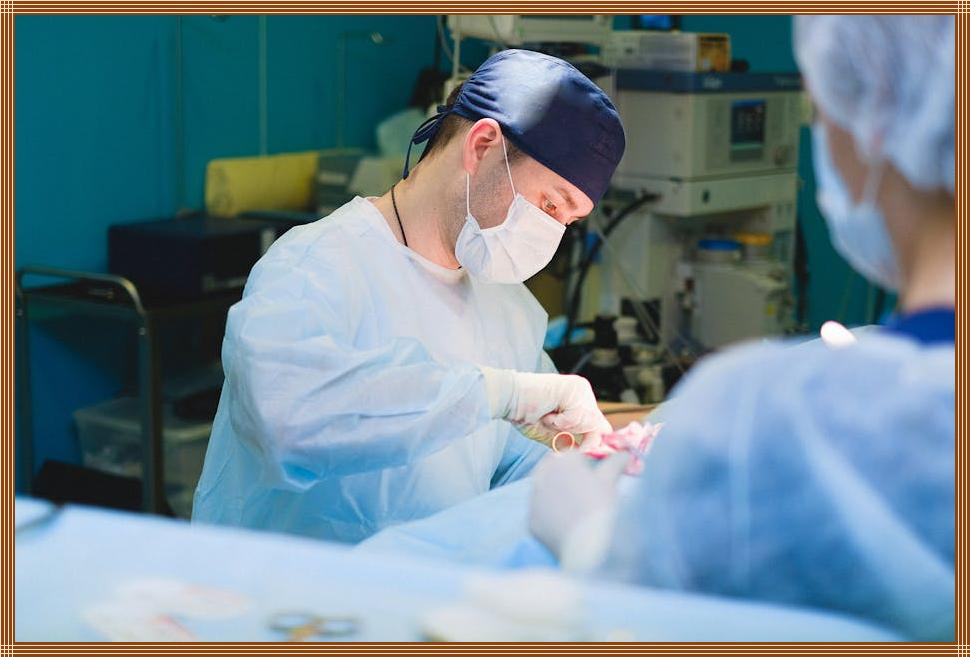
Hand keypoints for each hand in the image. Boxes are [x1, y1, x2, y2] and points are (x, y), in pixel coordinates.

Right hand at [480, 368, 612, 440]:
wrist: (508, 399)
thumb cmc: (526, 415)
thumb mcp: (555, 434)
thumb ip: (576, 441)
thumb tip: (596, 452)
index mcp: (581, 402)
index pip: (600, 426)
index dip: (593, 443)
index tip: (583, 453)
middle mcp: (584, 393)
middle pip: (599, 427)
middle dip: (579, 438)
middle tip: (556, 431)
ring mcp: (581, 389)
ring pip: (589, 423)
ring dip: (565, 428)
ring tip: (548, 417)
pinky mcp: (575, 388)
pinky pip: (577, 417)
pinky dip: (559, 422)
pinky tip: (547, 413)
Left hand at [529, 451, 628, 559]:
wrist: (585, 544)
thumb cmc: (600, 507)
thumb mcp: (610, 481)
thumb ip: (615, 463)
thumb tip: (625, 455)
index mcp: (563, 459)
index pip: (572, 455)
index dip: (583, 464)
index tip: (593, 475)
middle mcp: (543, 474)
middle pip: (553, 469)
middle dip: (564, 475)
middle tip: (582, 489)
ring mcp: (534, 498)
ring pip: (544, 491)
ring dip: (555, 494)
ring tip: (574, 508)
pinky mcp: (532, 521)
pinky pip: (541, 514)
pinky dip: (551, 516)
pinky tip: (565, 525)